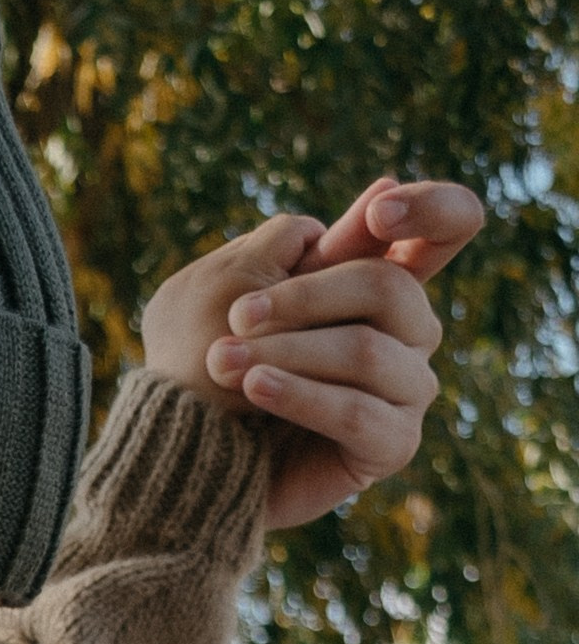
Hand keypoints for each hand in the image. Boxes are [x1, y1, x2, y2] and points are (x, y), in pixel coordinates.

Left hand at [140, 176, 483, 530]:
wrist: (192, 458)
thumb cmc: (218, 366)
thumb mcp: (251, 291)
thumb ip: (314, 249)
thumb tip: (384, 185)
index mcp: (388, 282)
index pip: (451, 225)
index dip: (434, 207)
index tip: (375, 216)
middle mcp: (412, 332)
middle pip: (391, 288)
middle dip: (307, 296)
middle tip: (235, 314)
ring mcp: (409, 388)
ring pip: (367, 352)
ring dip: (287, 351)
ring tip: (223, 360)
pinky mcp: (394, 444)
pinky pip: (356, 413)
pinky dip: (300, 396)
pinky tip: (256, 387)